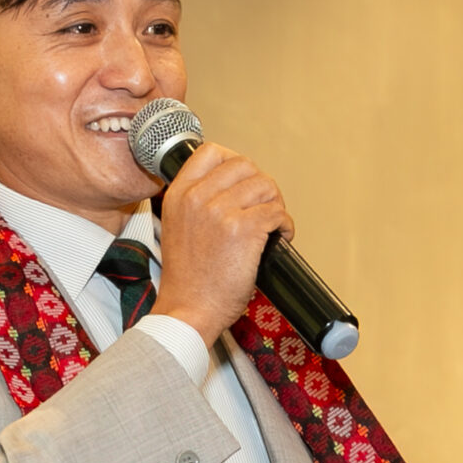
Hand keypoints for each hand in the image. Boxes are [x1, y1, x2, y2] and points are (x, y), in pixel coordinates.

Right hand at [151, 143, 290, 346]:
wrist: (188, 310)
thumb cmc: (187, 279)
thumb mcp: (177, 227)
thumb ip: (197, 202)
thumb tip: (234, 186)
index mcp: (179, 194)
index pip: (211, 151)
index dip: (236, 162)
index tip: (245, 181)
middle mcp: (197, 197)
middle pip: (245, 165)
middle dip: (261, 185)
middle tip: (264, 207)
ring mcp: (220, 211)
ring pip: (265, 186)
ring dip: (275, 205)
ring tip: (272, 226)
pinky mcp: (243, 229)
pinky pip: (277, 212)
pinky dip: (285, 225)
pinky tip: (280, 238)